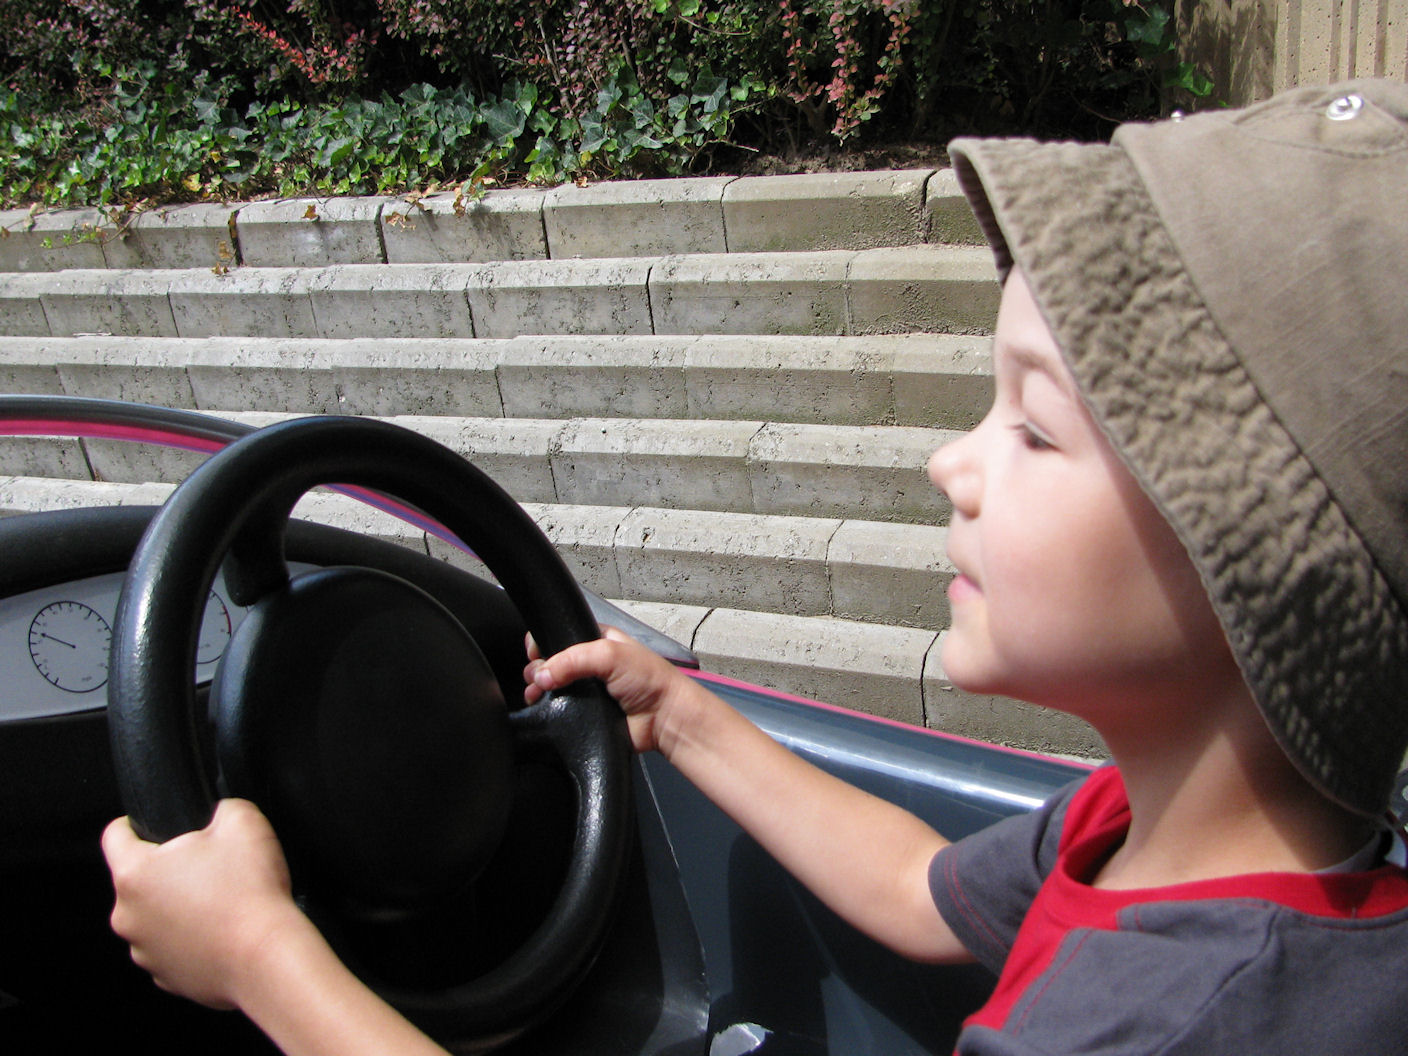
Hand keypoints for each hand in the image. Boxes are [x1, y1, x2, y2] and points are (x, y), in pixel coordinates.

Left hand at [103, 798, 307, 1010]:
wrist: (267, 956)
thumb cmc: (251, 895)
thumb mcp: (243, 821)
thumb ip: (221, 807)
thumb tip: (219, 813)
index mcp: (136, 874)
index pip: (115, 835)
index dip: (133, 822)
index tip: (148, 825)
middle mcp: (128, 915)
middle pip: (139, 879)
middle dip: (170, 869)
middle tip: (210, 867)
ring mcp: (144, 950)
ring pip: (155, 915)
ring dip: (179, 906)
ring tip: (220, 902)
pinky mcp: (164, 976)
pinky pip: (171, 946)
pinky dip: (191, 937)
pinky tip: (221, 930)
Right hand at [523, 625, 704, 755]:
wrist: (664, 718)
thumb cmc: (649, 680)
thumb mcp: (610, 654)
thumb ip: (572, 659)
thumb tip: (542, 675)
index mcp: (597, 641)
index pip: (560, 636)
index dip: (544, 643)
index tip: (535, 653)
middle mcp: (589, 665)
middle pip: (550, 663)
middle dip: (537, 669)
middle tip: (539, 678)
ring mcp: (586, 691)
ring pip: (551, 688)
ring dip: (537, 690)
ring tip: (535, 695)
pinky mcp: (584, 714)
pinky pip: (559, 711)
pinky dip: (547, 710)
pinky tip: (542, 709)